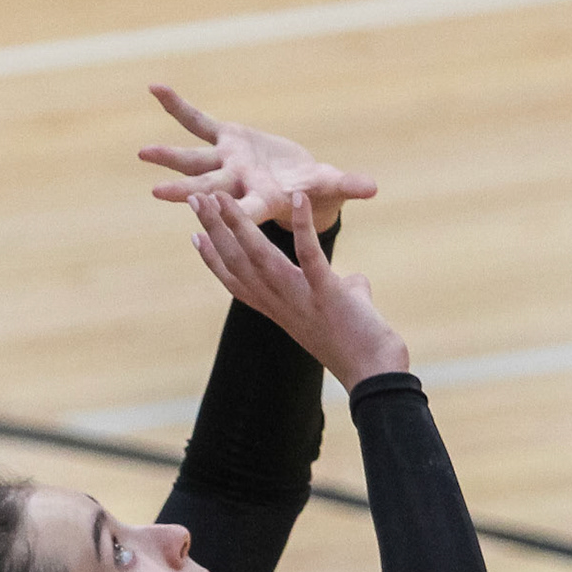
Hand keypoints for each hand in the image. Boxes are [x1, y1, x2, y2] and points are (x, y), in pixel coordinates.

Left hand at [140, 84, 376, 234]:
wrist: (296, 185)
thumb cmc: (316, 190)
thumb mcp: (330, 186)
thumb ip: (347, 185)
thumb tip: (373, 188)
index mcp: (261, 200)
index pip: (247, 211)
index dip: (233, 212)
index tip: (216, 214)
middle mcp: (238, 184)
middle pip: (209, 189)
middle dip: (185, 192)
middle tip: (158, 193)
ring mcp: (227, 163)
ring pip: (194, 162)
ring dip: (169, 157)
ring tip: (143, 154)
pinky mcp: (225, 139)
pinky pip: (197, 121)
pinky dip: (178, 106)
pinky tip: (155, 88)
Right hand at [187, 189, 408, 390]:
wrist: (377, 376)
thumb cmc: (362, 347)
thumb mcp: (345, 312)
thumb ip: (344, 291)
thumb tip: (355, 284)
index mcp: (279, 309)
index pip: (237, 282)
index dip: (214, 259)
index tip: (195, 236)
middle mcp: (281, 305)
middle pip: (237, 264)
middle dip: (214, 229)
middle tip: (194, 199)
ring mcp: (301, 300)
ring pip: (259, 257)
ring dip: (238, 224)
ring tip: (220, 196)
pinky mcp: (327, 295)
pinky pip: (311, 256)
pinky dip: (303, 226)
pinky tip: (299, 197)